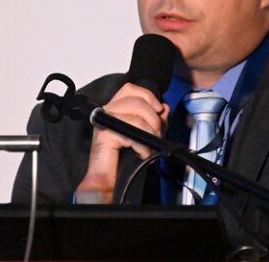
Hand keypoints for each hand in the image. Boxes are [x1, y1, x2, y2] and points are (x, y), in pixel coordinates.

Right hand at [75, 83, 168, 202]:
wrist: (107, 179)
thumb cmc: (122, 158)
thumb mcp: (145, 135)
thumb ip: (154, 120)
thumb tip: (164, 109)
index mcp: (116, 107)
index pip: (132, 89)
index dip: (149, 97)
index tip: (159, 111)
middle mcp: (108, 110)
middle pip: (138, 101)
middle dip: (154, 120)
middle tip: (156, 136)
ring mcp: (105, 120)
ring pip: (138, 116)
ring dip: (150, 134)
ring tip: (149, 147)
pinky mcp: (105, 133)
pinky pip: (133, 133)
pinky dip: (143, 146)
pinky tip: (142, 153)